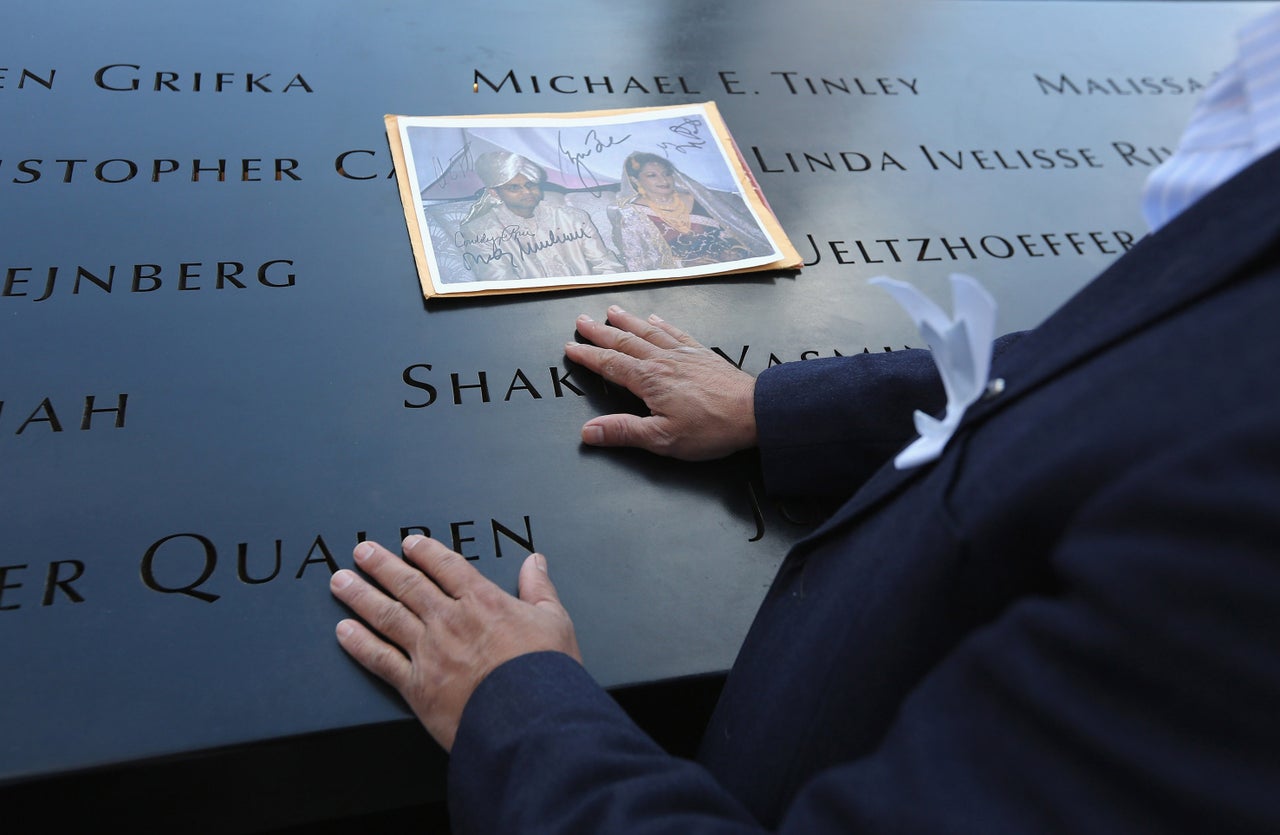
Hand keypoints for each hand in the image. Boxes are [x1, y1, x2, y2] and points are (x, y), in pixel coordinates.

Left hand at [330, 535, 580, 751]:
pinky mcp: (417, 686)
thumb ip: (539, 588)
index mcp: (483, 601)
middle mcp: (449, 621)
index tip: (409, 544)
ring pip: (387, 616)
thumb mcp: (554, 621)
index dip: (425, 552)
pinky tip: (344, 632)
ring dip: (361, 596)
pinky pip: (380, 660)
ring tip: (341, 582)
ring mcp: (429, 652)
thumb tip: (534, 561)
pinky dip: (359, 645)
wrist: (531, 718)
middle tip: (362, 551)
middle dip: (382, 566)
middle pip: (408, 585)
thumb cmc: (546, 672)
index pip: (446, 567)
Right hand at [565, 306, 757, 460]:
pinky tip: (657, 318)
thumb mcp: (662, 438)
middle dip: (601, 332)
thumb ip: (624, 432)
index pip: (610, 364)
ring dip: (628, 321)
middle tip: (582, 320)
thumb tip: (589, 431)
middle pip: (625, 342)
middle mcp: (663, 361)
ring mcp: (684, 354)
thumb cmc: (712, 428)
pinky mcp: (702, 355)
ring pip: (649, 331)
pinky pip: (676, 333)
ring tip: (613, 311)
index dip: (588, 356)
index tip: (572, 347)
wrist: (755, 412)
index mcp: (650, 380)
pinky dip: (663, 324)